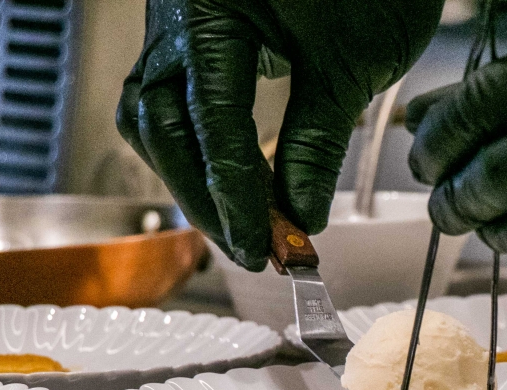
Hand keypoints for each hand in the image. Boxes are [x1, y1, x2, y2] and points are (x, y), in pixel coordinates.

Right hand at [118, 0, 441, 270]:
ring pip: (155, 118)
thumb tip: (299, 216)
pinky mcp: (186, 38)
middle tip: (254, 249)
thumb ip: (316, 142)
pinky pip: (171, 101)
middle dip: (205, 197)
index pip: (210, 122)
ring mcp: (173, 26)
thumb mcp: (351, 65)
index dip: (234, 195)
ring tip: (245, 225)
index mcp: (209, 10)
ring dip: (194, 179)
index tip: (263, 245)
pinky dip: (199, 149)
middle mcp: (175, 15)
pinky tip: (233, 184)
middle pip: (161, 126)